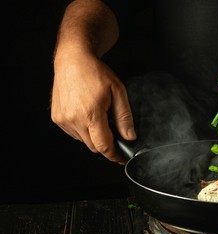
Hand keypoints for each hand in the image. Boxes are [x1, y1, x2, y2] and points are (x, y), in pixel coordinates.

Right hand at [51, 49, 135, 163]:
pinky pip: (74, 134)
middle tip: (113, 130)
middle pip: (94, 146)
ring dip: (94, 136)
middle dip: (106, 143)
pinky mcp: (57, 118)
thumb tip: (130, 136)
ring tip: (97, 116)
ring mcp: (63, 120)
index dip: (114, 155)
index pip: (104, 146)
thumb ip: (124, 117)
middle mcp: (74, 119)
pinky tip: (87, 115)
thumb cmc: (95, 73)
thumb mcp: (118, 92)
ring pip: (84, 141)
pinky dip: (83, 130)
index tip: (121, 158)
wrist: (72, 60)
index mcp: (91, 114)